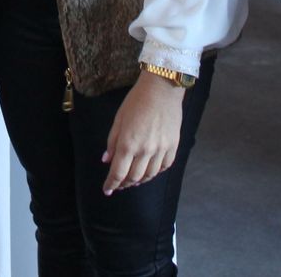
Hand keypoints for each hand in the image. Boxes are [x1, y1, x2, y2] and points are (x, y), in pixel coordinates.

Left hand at [101, 74, 183, 195]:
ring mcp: (161, 149)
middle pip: (134, 177)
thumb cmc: (136, 101)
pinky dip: (155, 172)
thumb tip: (107, 160)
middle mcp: (145, 150)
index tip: (106, 190)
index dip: (111, 184)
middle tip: (119, 184)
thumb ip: (113, 142)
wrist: (162, 89)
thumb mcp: (119, 120)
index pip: (118, 173)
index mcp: (128, 144)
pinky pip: (164, 167)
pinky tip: (150, 171)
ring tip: (133, 180)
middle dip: (124, 184)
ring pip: (150, 175)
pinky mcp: (173, 146)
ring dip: (139, 180)